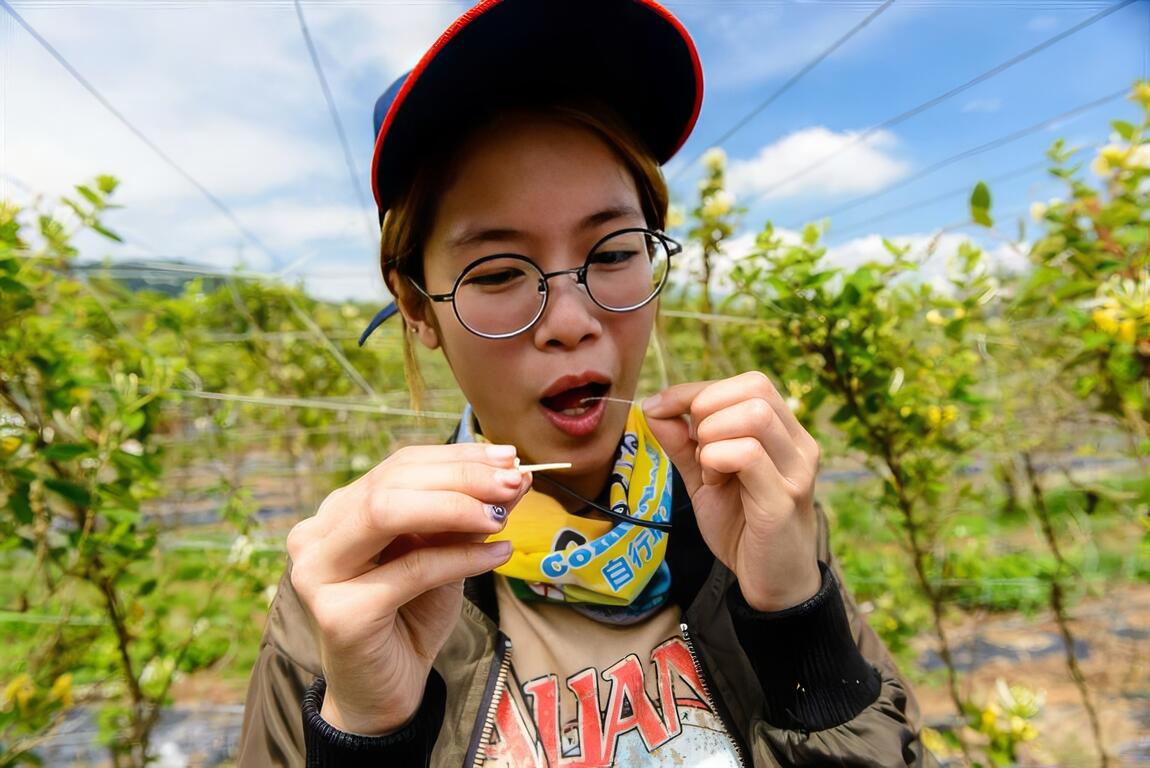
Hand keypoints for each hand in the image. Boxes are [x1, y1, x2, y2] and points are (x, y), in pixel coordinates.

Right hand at [286, 443, 528, 734]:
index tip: (509, 458)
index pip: (399, 465)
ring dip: (456, 507)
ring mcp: (319, 573)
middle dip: (460, 477)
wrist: (386, 691)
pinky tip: (498, 555)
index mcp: (338, 512)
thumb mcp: (442, 554)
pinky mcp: (340, 613)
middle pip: (391, 482)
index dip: (456, 457)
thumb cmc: (411, 616)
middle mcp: (316, 535)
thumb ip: (466, 516)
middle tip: (514, 482)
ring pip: (387, 513)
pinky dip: (462, 558)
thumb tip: (514, 476)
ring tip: (503, 515)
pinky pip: (412, 570)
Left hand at [643, 371, 820, 611]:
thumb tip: (654, 405)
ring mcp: (796, 470)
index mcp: (784, 432)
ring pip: (755, 415)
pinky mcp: (784, 500)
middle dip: (706, 408)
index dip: (697, 389)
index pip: (748, 383)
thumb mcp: (704, 476)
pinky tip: (712, 482)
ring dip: (714, 435)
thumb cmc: (742, 526)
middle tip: (694, 446)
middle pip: (755, 387)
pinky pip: (749, 454)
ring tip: (706, 467)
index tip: (659, 406)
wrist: (770, 583)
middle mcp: (798, 444)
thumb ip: (682, 442)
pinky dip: (716, 459)